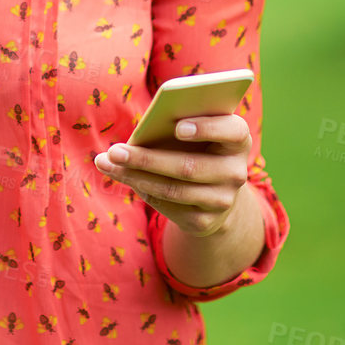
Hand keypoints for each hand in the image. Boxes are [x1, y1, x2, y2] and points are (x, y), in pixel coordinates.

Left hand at [93, 114, 250, 237]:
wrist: (215, 191)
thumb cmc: (197, 146)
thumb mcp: (196, 130)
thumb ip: (178, 123)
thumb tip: (139, 134)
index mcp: (238, 139)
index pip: (233, 131)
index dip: (207, 128)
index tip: (178, 126)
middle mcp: (236, 172)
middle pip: (189, 167)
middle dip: (147, 159)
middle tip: (114, 151)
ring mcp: (223, 200)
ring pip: (172, 189)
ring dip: (134, 176)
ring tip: (106, 162)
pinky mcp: (205, 222)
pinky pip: (167, 205)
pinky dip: (141, 188)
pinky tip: (121, 176)